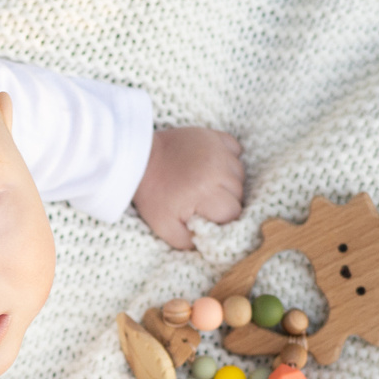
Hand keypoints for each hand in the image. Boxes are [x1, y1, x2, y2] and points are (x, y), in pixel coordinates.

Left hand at [131, 127, 243, 249]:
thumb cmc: (152, 194)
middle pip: (239, 193)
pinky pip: (235, 149)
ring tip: (207, 185)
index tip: (206, 215)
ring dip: (229, 182)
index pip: (233, 212)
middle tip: (204, 201)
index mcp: (206, 192)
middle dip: (226, 201)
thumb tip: (211, 243)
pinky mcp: (213, 135)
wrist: (138, 159)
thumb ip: (189, 241)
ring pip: (240, 174)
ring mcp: (216, 149)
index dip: (222, 218)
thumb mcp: (164, 227)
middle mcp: (216, 169)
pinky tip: (214, 167)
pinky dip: (229, 159)